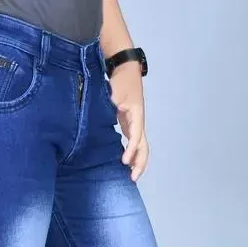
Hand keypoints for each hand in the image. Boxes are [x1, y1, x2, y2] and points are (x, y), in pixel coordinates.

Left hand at [109, 62, 148, 181]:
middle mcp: (138, 122)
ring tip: (131, 175)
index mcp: (136, 115)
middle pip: (144, 147)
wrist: (125, 68)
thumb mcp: (114, 95)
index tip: (124, 162)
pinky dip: (133, 154)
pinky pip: (135, 143)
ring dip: (138, 161)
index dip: (131, 150)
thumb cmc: (120, 80)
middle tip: (132, 178)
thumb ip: (110, 110)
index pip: (136, 137)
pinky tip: (127, 163)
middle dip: (140, 163)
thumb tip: (104, 126)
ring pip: (141, 147)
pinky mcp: (130, 124)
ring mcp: (135, 124)